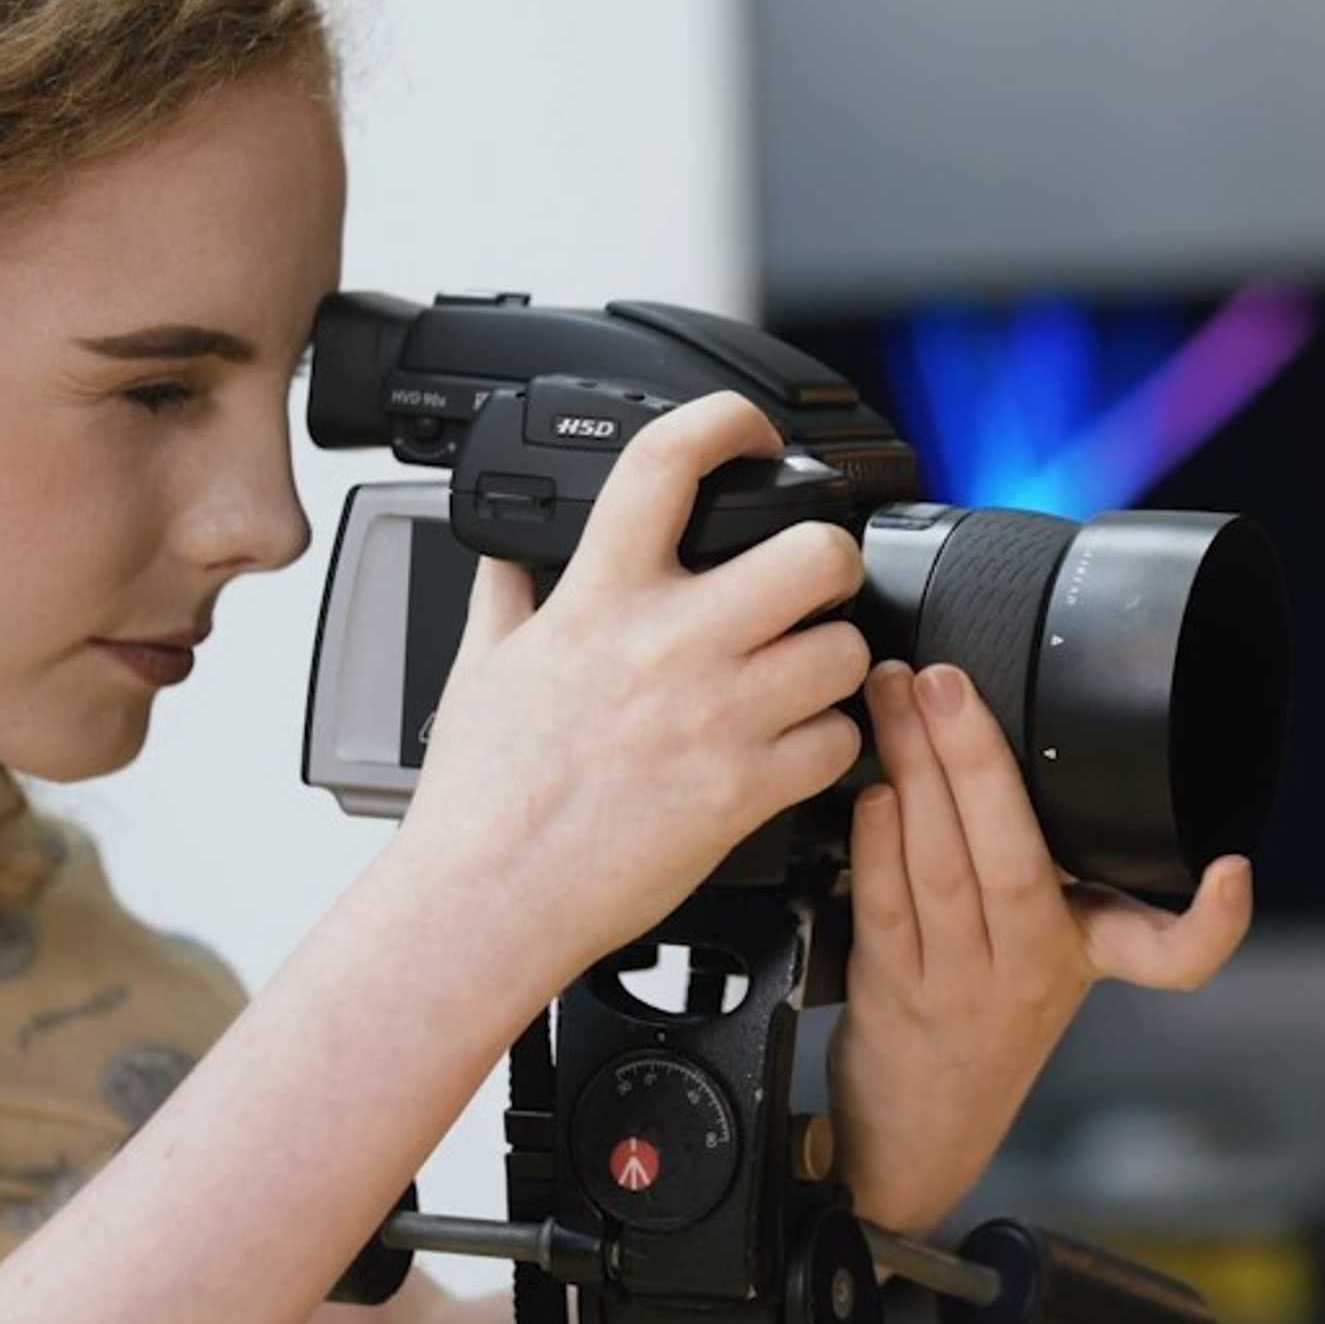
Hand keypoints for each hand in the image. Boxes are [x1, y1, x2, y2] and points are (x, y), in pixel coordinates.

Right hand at [389, 392, 871, 993]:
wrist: (489, 900)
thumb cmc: (481, 795)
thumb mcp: (479, 666)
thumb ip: (507, 595)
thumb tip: (508, 553)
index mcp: (599, 597)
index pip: (668, 461)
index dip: (729, 423)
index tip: (751, 435)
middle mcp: (668, 644)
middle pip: (813, 553)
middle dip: (831, 558)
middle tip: (815, 580)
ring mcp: (717, 717)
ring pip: (844, 650)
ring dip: (835, 659)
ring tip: (802, 676)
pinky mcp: (747, 790)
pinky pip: (839, 743)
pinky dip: (830, 745)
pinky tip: (794, 748)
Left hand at [829, 659, 1255, 1238]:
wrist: (919, 1134)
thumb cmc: (980, 1025)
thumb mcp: (1045, 957)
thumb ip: (1041, 869)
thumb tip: (1007, 742)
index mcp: (1084, 958)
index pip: (1174, 958)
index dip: (1213, 921)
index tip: (1234, 874)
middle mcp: (1029, 975)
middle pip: (1016, 861)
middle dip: (979, 758)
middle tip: (946, 679)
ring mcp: (958, 988)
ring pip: (941, 870)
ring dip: (913, 773)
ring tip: (895, 699)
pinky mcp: (894, 994)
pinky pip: (887, 906)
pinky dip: (878, 838)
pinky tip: (873, 787)